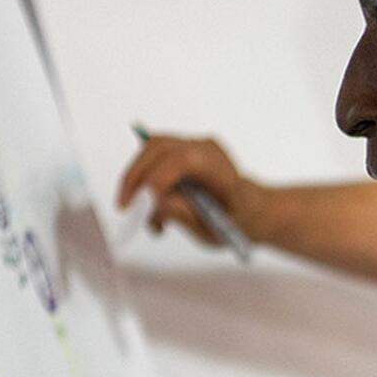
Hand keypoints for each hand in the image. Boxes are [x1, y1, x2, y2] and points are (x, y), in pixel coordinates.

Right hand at [116, 134, 266, 244]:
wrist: (250, 209)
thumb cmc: (237, 221)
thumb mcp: (215, 230)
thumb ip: (187, 216)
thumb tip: (159, 204)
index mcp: (221, 169)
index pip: (182, 161)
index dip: (156, 180)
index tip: (142, 207)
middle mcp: (207, 150)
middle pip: (158, 149)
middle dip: (135, 178)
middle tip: (126, 209)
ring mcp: (194, 145)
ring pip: (151, 149)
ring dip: (136, 179)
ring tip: (142, 213)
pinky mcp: (182, 149)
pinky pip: (153, 156)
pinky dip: (143, 178)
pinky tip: (150, 205)